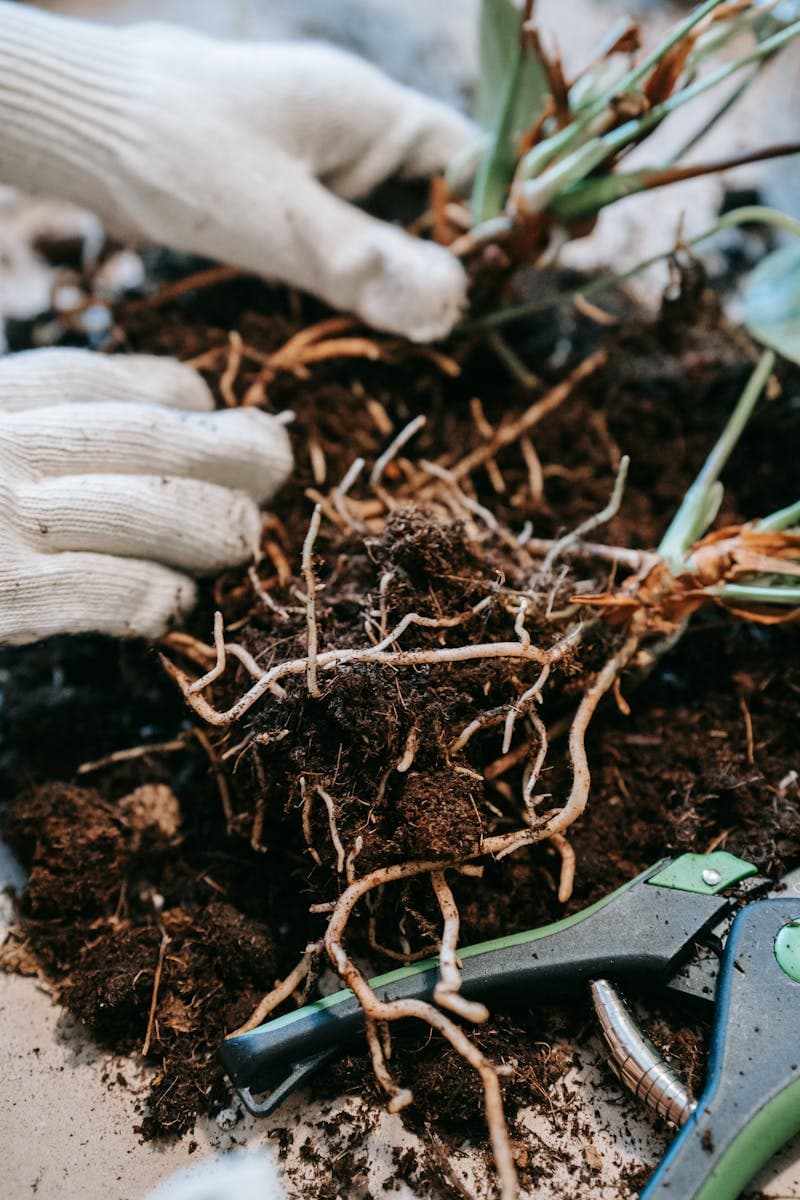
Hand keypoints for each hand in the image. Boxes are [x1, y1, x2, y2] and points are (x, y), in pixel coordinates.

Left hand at [0, 6, 476, 340]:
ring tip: (423, 334)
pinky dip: (356, 272)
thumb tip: (454, 308)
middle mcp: (353, 129)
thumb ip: (365, 265)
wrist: (79, 126)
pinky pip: (342, 231)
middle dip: (451, 258)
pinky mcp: (284, 186)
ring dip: (400, 272)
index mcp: (370, 114)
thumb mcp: (276, 221)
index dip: (502, 218)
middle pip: (434, 195)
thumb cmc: (175, 154)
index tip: (520, 279)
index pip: (470, 162)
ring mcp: (318, 156)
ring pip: (386, 219)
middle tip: (465, 327)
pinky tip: (360, 315)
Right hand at [0, 348, 291, 644]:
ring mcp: (2, 519)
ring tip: (243, 536)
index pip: (93, 380)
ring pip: (149, 510)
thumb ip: (35, 428)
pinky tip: (179, 601)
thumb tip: (174, 405)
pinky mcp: (7, 597)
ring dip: (213, 524)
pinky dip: (159, 592)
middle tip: (275, 460)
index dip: (173, 393)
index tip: (212, 407)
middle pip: (146, 437)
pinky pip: (115, 589)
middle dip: (229, 450)